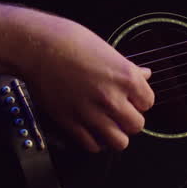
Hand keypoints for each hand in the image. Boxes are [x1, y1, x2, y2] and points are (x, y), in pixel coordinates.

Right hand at [19, 11, 154, 152]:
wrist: (38, 47)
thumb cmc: (70, 41)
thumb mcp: (106, 50)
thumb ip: (128, 69)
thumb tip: (144, 75)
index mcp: (125, 77)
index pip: (148, 102)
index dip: (139, 99)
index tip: (131, 97)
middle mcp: (112, 99)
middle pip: (137, 125)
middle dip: (130, 118)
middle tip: (120, 111)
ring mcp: (91, 114)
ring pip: (119, 142)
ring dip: (116, 134)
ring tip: (109, 124)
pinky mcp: (71, 123)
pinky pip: (93, 145)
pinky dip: (95, 141)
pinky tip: (92, 129)